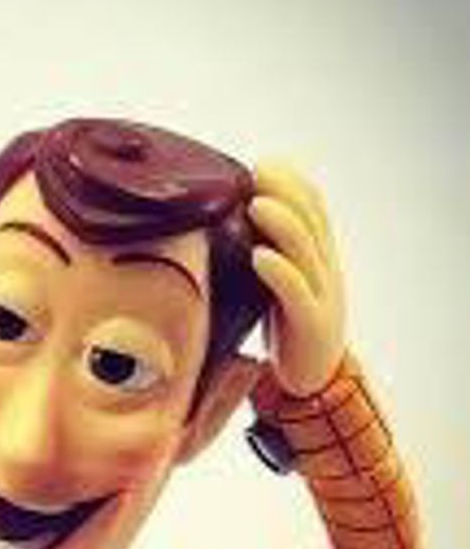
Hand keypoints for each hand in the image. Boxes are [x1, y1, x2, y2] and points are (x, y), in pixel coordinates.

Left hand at [249, 162, 346, 395]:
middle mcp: (325, 271)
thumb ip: (264, 255)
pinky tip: (259, 257)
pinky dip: (279, 272)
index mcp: (318, 259)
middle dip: (287, 192)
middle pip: (311, 222)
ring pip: (307, 252)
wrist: (313, 384)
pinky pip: (297, 294)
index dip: (294, 183)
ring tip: (257, 203)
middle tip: (258, 171)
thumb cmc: (287, 329)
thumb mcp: (276, 285)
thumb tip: (223, 223)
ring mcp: (322, 297)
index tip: (265, 163)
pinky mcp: (312, 325)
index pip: (314, 209)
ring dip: (282, 224)